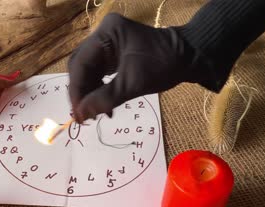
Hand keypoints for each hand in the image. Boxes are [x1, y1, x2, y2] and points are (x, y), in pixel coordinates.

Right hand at [68, 13, 196, 122]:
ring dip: (89, 93)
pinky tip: (103, 105)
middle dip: (81, 92)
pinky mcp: (112, 54)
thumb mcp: (133, 84)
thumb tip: (80, 115)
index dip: (76, 90)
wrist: (189, 58)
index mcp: (107, 33)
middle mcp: (103, 34)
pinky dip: (98, 90)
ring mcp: (107, 44)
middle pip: (80, 66)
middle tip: (83, 115)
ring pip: (87, 71)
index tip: (77, 113)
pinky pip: (97, 73)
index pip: (80, 62)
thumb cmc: (164, 65)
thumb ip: (104, 98)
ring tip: (95, 113)